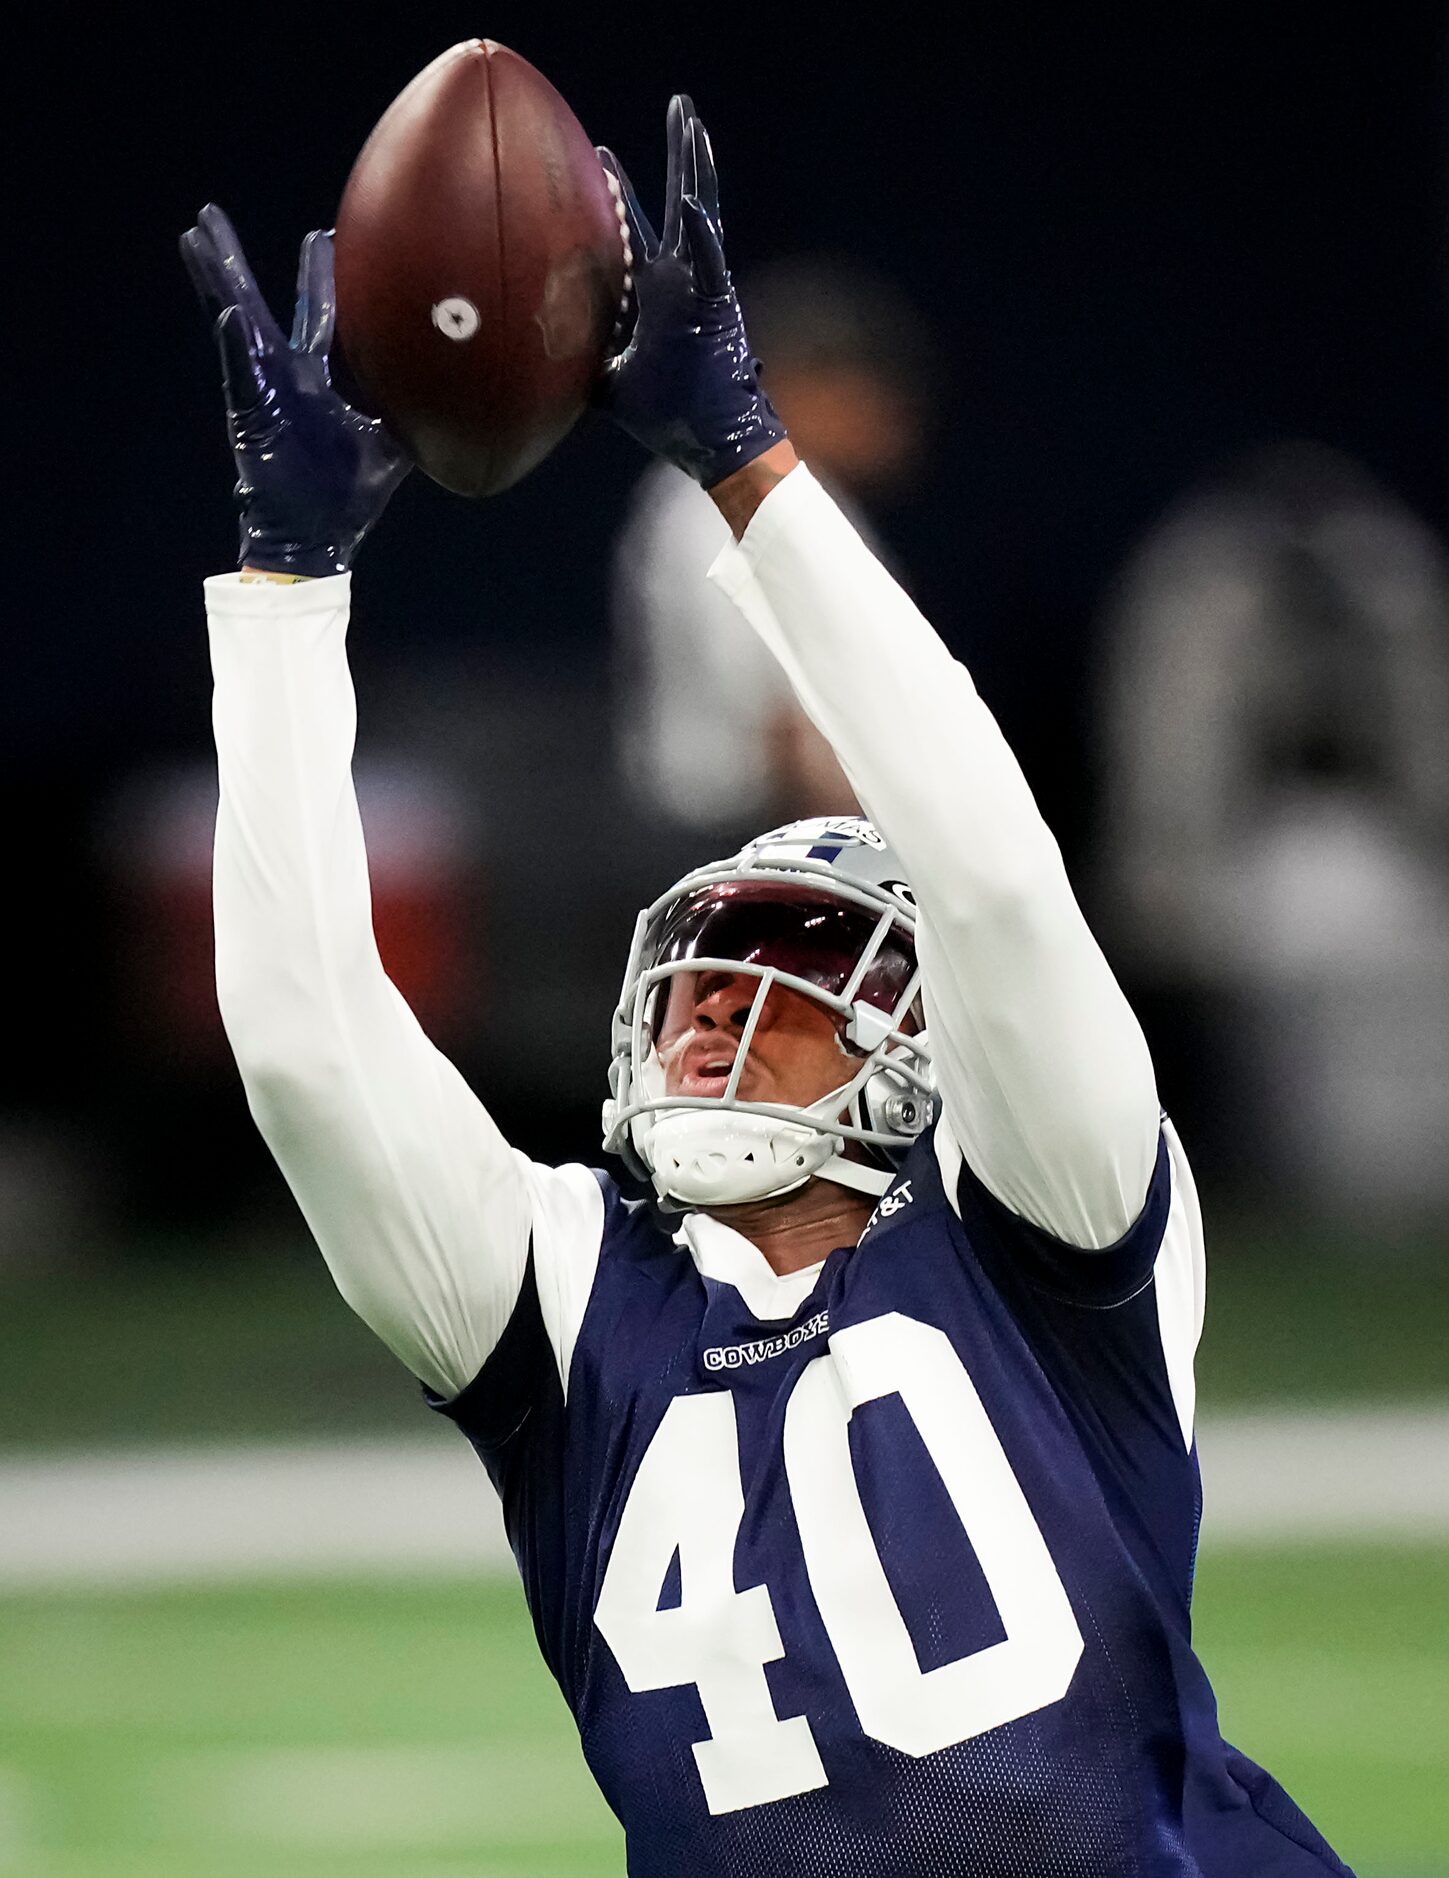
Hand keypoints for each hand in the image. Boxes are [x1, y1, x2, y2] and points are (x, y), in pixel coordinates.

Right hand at [181, 204, 409, 577]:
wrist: (315, 534)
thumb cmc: (350, 496)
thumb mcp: (395, 446)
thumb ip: (417, 415)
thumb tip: (467, 396)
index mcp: (319, 380)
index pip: (321, 318)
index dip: (321, 279)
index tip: (320, 237)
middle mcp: (288, 375)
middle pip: (269, 303)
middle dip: (245, 262)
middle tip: (223, 219)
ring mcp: (265, 387)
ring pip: (237, 319)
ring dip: (219, 278)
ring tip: (198, 233)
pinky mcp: (251, 409)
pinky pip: (240, 368)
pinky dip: (233, 341)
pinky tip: (224, 306)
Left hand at [595, 96, 787, 488]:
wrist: (712, 442)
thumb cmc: (667, 418)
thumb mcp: (608, 387)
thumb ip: (576, 367)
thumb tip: (532, 369)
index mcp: (657, 294)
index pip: (635, 231)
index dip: (622, 194)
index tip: (601, 157)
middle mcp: (681, 281)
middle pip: (678, 203)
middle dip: (677, 155)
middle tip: (679, 109)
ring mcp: (700, 289)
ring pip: (700, 215)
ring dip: (696, 169)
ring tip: (693, 124)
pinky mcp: (715, 306)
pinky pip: (709, 263)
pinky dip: (700, 233)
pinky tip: (690, 201)